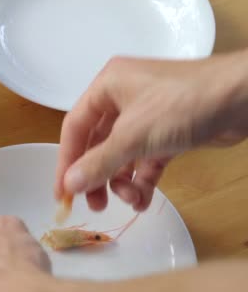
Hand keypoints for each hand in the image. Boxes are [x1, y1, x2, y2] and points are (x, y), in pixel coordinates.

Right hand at [55, 50, 247, 211]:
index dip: (66, 162)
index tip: (62, 193)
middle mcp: (123, 97)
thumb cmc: (183, 105)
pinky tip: (143, 200)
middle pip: (97, 143)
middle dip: (97, 176)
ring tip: (129, 202)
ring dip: (122, 181)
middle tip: (95, 205)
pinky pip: (145, 159)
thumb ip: (98, 162)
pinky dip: (142, 180)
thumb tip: (68, 185)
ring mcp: (147, 114)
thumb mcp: (134, 136)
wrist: (244, 98)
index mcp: (107, 86)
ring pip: (122, 154)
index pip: (75, 127)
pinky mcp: (168, 131)